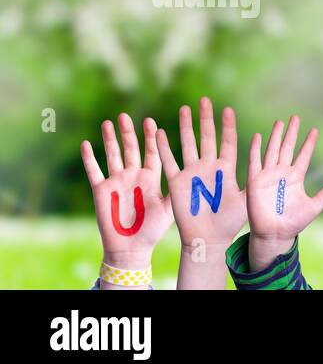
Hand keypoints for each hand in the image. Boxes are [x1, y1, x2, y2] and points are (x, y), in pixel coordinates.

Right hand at [81, 114, 173, 275]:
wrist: (131, 247)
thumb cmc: (153, 230)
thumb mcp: (169, 209)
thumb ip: (178, 191)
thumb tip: (196, 176)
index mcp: (151, 178)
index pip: (152, 153)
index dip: (151, 138)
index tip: (151, 121)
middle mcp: (133, 176)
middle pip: (131, 149)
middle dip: (129, 133)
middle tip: (127, 115)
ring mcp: (117, 181)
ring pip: (113, 155)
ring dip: (110, 139)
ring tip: (109, 122)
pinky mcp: (101, 190)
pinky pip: (94, 170)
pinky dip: (89, 157)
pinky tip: (86, 143)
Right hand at [157, 97, 247, 246]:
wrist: (208, 238)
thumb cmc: (229, 222)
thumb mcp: (246, 199)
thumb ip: (255, 182)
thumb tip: (273, 167)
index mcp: (226, 169)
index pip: (227, 142)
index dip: (227, 126)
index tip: (227, 109)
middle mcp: (208, 167)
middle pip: (207, 137)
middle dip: (206, 119)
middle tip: (205, 100)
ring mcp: (192, 173)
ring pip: (188, 144)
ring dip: (186, 127)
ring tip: (185, 109)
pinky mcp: (176, 182)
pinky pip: (169, 161)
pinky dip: (164, 147)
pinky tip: (159, 132)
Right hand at [247, 116, 322, 269]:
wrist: (275, 234)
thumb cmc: (293, 222)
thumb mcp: (313, 207)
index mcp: (296, 178)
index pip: (303, 156)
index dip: (308, 144)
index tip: (314, 131)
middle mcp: (282, 173)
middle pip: (287, 148)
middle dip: (292, 133)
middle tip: (296, 117)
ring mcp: (268, 175)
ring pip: (272, 151)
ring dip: (275, 137)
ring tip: (280, 123)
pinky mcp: (255, 181)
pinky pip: (254, 161)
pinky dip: (256, 149)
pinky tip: (258, 136)